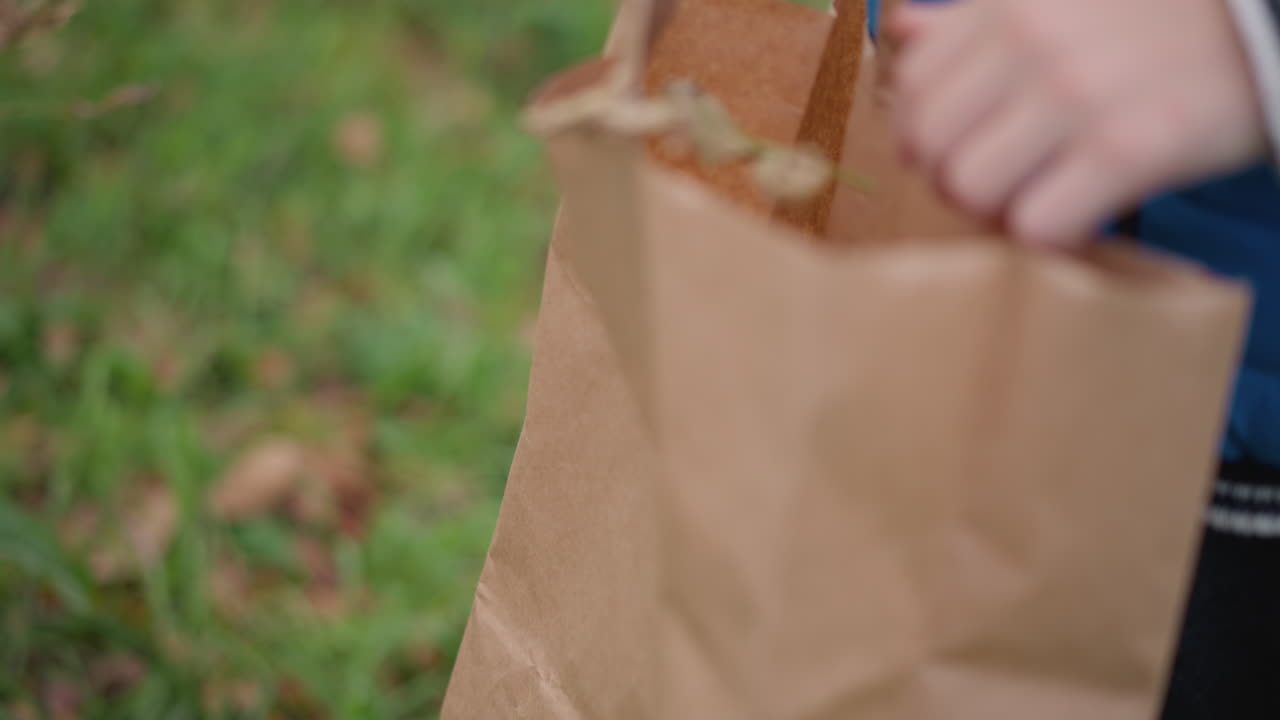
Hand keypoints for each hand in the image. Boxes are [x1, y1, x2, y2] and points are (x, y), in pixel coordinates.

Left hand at [889, 0, 1269, 245]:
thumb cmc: (1154, 21)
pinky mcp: (1128, 148)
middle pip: (927, 145)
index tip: (959, 146)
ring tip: (1035, 200)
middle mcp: (1032, 45)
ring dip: (993, 211)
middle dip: (950, 177)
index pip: (911, 90)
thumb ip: (971, 18)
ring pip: (968, 188)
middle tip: (998, 183)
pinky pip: (1036, 224)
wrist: (1272, 25)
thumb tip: (901, 33)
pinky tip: (1077, 219)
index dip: (922, 133)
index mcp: (1007, 8)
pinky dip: (1048, 237)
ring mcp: (1077, 97)